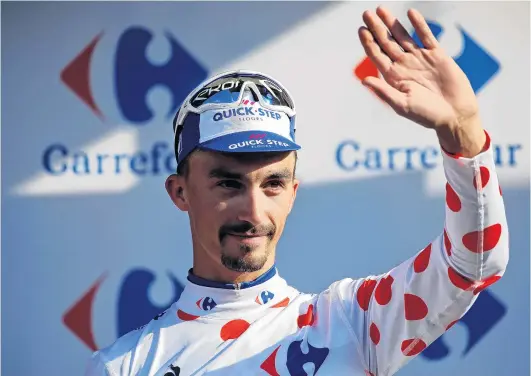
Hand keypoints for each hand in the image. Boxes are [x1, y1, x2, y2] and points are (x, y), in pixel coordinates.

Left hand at [359, 7, 485, 156]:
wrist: (455, 116)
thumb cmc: (426, 115)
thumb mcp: (402, 105)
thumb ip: (383, 91)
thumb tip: (364, 80)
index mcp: (394, 77)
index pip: (377, 56)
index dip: (369, 43)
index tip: (361, 30)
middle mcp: (404, 65)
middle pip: (386, 42)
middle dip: (376, 28)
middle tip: (366, 14)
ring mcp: (420, 58)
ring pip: (403, 36)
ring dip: (392, 23)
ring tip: (381, 9)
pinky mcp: (438, 55)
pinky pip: (426, 36)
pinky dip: (419, 25)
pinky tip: (410, 14)